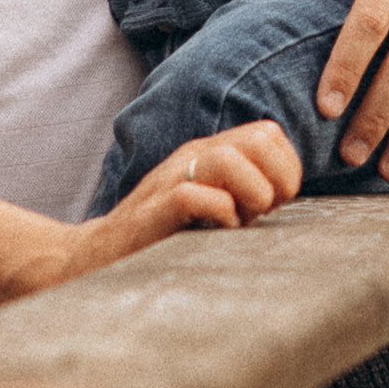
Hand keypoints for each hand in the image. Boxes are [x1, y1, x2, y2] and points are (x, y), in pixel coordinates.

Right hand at [64, 123, 302, 275]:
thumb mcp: (212, 203)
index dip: (286, 169)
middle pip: (258, 138)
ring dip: (251, 195)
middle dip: (276, 179)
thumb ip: (243, 190)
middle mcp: (193, 156)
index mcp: (210, 152)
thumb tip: (286, 194)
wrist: (102, 254)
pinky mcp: (156, 208)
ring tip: (241, 221)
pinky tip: (217, 232)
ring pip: (229, 159)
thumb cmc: (165, 235)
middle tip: (262, 212)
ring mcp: (172, 178)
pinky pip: (196, 195)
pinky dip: (219, 215)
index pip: (268, 133)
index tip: (276, 204)